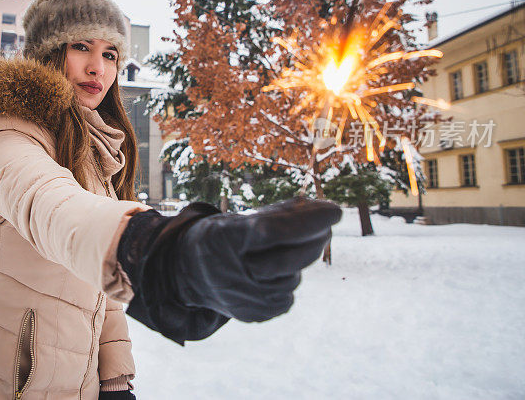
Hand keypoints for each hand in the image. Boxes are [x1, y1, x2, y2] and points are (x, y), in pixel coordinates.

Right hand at [118, 197, 340, 343]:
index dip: (307, 221)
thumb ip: (276, 214)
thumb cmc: (217, 238)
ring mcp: (244, 300)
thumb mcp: (237, 219)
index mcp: (222, 240)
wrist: (188, 276)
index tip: (336, 210)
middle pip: (289, 257)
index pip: (273, 231)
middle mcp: (231, 273)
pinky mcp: (255, 315)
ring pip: (293, 277)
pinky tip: (272, 271)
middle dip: (316, 237)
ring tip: (283, 248)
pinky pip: (287, 295)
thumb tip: (320, 208)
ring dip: (298, 260)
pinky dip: (287, 279)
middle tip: (330, 221)